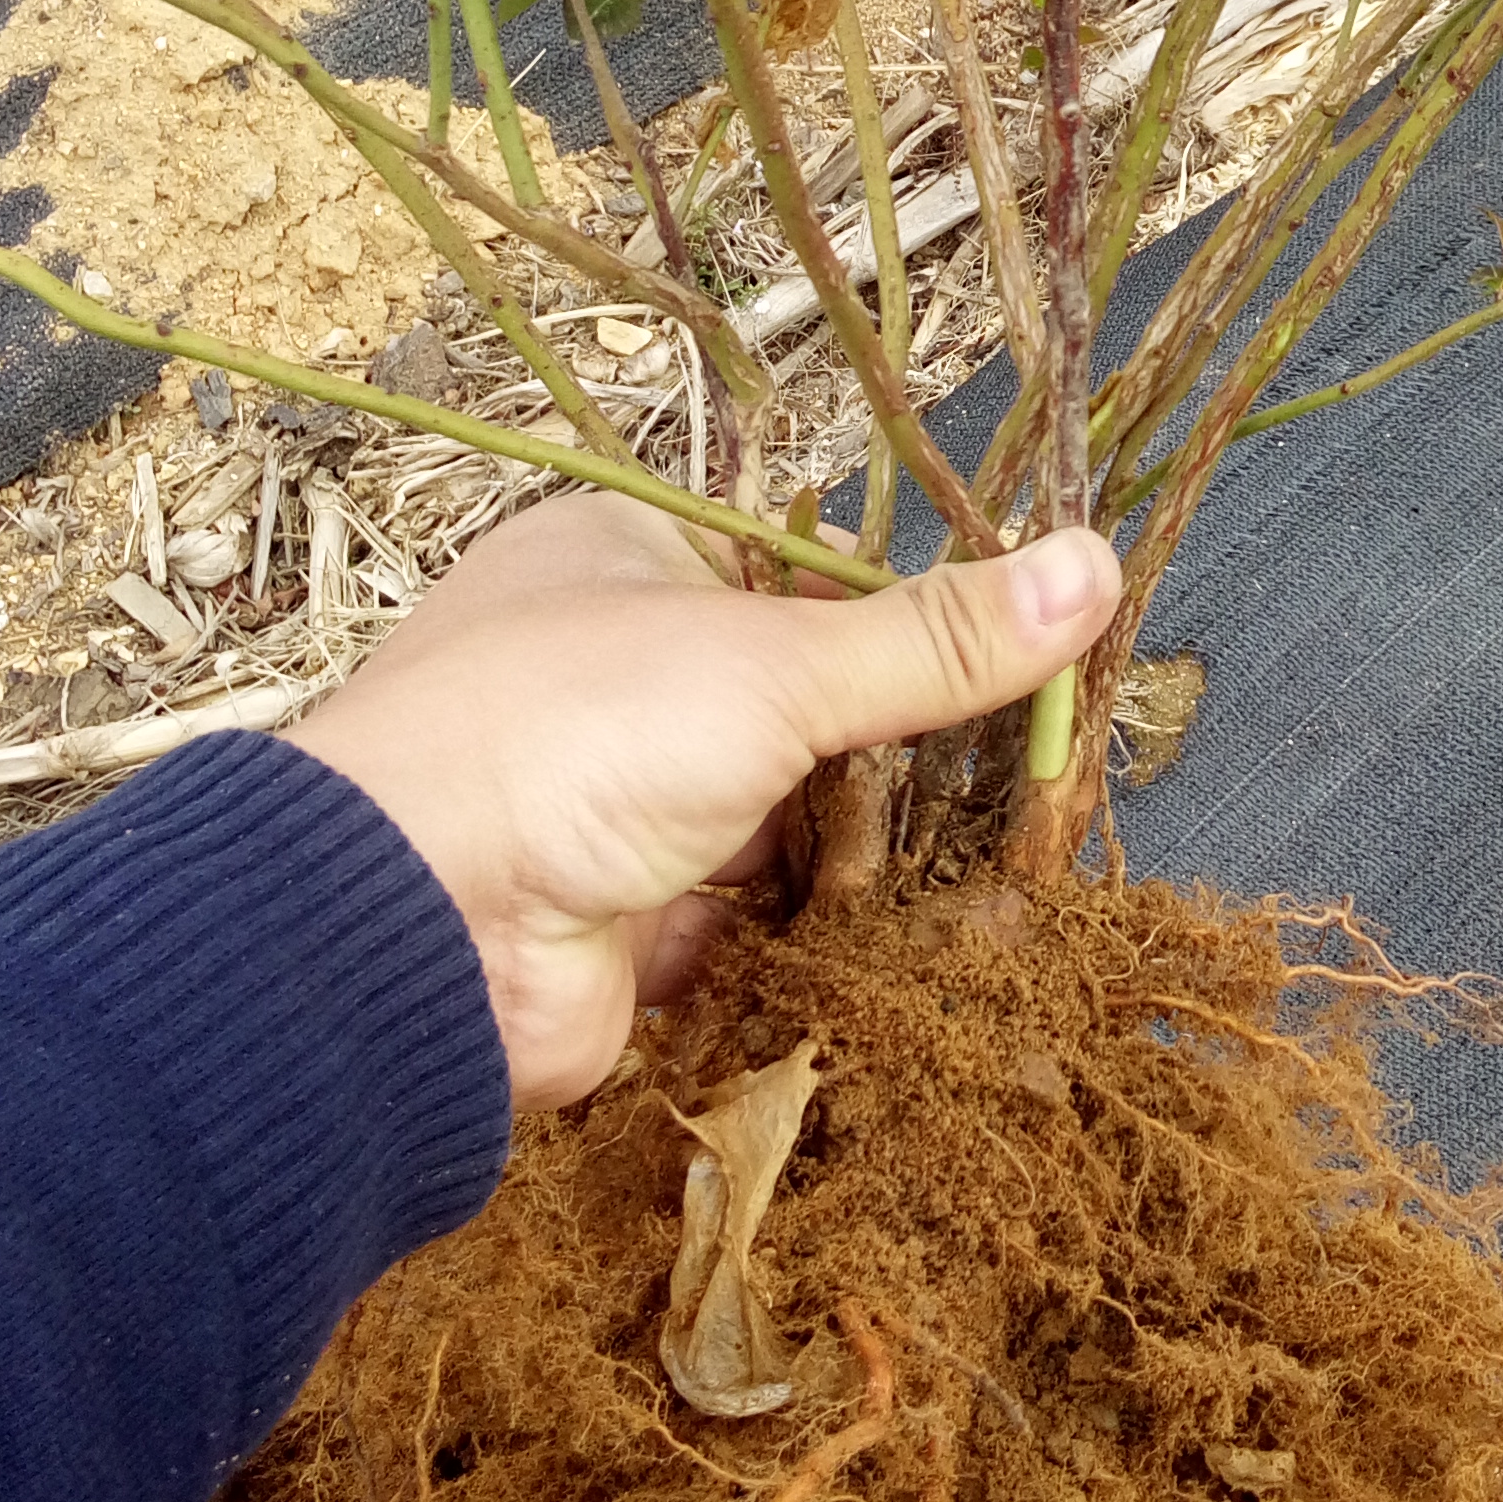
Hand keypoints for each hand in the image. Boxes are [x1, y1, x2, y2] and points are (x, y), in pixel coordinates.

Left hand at [292, 492, 1122, 1115]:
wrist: (408, 931)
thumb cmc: (569, 735)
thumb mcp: (776, 662)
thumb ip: (934, 639)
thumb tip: (1094, 566)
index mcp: (628, 558)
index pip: (802, 565)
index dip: (910, 607)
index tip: (1030, 642)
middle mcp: (619, 674)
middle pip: (806, 702)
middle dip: (909, 746)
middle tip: (1044, 770)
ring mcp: (623, 806)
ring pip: (792, 819)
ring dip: (881, 849)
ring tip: (1015, 860)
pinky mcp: (633, 928)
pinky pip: (763, 923)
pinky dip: (834, 935)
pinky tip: (939, 943)